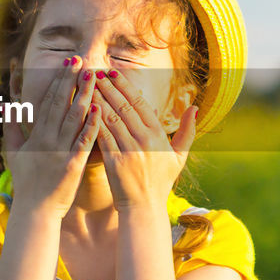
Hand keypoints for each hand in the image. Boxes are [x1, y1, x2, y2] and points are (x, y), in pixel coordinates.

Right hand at [3, 56, 101, 218]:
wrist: (35, 210)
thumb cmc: (26, 181)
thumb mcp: (14, 152)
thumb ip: (12, 127)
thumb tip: (7, 104)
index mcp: (36, 135)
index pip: (47, 102)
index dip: (57, 81)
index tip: (66, 63)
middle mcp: (47, 139)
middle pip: (60, 104)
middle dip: (70, 81)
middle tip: (80, 59)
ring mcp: (60, 151)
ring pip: (73, 118)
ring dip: (83, 95)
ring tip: (92, 76)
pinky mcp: (73, 164)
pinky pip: (83, 141)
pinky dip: (90, 125)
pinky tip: (98, 110)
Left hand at [92, 69, 196, 210]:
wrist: (145, 208)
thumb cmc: (161, 182)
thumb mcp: (179, 156)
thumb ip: (188, 131)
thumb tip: (195, 107)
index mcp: (159, 135)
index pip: (140, 103)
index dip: (125, 86)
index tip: (113, 72)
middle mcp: (145, 140)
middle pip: (124, 106)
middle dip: (109, 87)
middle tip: (96, 72)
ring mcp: (130, 150)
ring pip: (112, 118)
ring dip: (98, 99)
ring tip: (86, 85)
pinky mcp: (115, 161)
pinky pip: (103, 136)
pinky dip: (93, 121)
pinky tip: (84, 109)